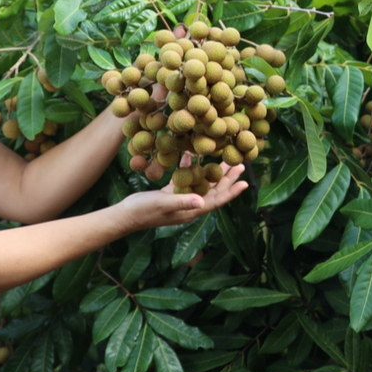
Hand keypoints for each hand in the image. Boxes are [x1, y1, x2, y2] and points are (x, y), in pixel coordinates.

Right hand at [116, 163, 248, 228]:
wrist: (124, 215)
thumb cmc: (144, 211)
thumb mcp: (163, 204)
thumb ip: (182, 201)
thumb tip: (202, 202)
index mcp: (191, 210)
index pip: (216, 200)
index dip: (231, 192)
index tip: (246, 182)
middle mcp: (189, 206)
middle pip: (213, 191)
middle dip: (227, 178)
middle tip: (240, 164)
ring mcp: (180, 200)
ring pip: (201, 184)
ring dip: (212, 172)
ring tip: (224, 158)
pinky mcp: (170, 194)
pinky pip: (185, 179)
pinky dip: (189, 168)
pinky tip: (191, 156)